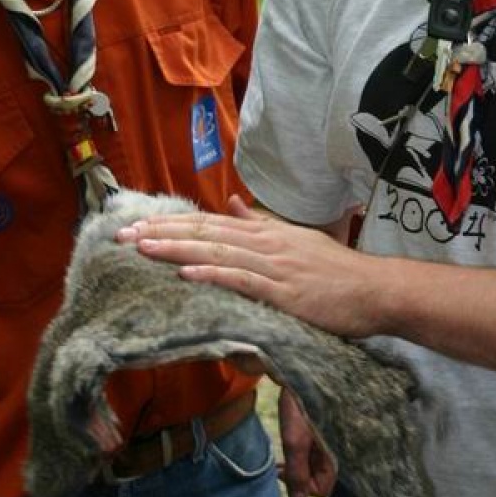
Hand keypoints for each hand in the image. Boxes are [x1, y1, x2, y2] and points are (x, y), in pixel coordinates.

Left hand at [119, 195, 390, 338]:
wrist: (374, 290)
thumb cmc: (335, 270)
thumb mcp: (295, 238)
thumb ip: (260, 223)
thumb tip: (232, 203)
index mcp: (264, 233)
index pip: (208, 223)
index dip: (171, 223)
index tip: (136, 224)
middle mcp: (265, 244)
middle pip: (204, 234)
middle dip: (160, 234)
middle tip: (121, 235)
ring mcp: (275, 267)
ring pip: (216, 253)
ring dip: (176, 250)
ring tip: (142, 248)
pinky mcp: (285, 292)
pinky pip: (243, 281)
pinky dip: (213, 275)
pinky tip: (186, 273)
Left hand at [278, 387, 335, 496]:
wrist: (303, 369)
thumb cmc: (301, 403)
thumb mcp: (295, 439)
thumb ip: (297, 472)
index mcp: (336, 454)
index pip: (321, 490)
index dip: (299, 486)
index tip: (280, 470)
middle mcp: (338, 450)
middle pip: (318, 479)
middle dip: (297, 474)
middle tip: (278, 464)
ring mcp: (332, 440)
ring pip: (314, 465)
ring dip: (297, 462)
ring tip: (283, 451)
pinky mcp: (326, 430)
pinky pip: (314, 452)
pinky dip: (301, 451)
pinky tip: (291, 439)